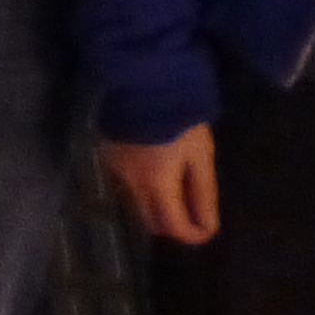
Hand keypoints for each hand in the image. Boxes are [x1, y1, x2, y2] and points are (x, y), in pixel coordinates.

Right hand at [101, 127, 220, 244]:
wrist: (143, 80)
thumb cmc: (180, 118)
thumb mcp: (201, 155)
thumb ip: (204, 194)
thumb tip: (208, 228)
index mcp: (157, 185)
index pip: (174, 226)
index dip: (193, 235)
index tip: (207, 229)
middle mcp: (131, 184)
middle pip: (151, 221)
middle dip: (173, 224)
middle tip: (192, 211)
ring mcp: (115, 169)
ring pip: (136, 204)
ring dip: (156, 206)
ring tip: (175, 188)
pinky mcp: (106, 154)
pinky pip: (125, 184)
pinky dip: (141, 188)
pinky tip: (153, 169)